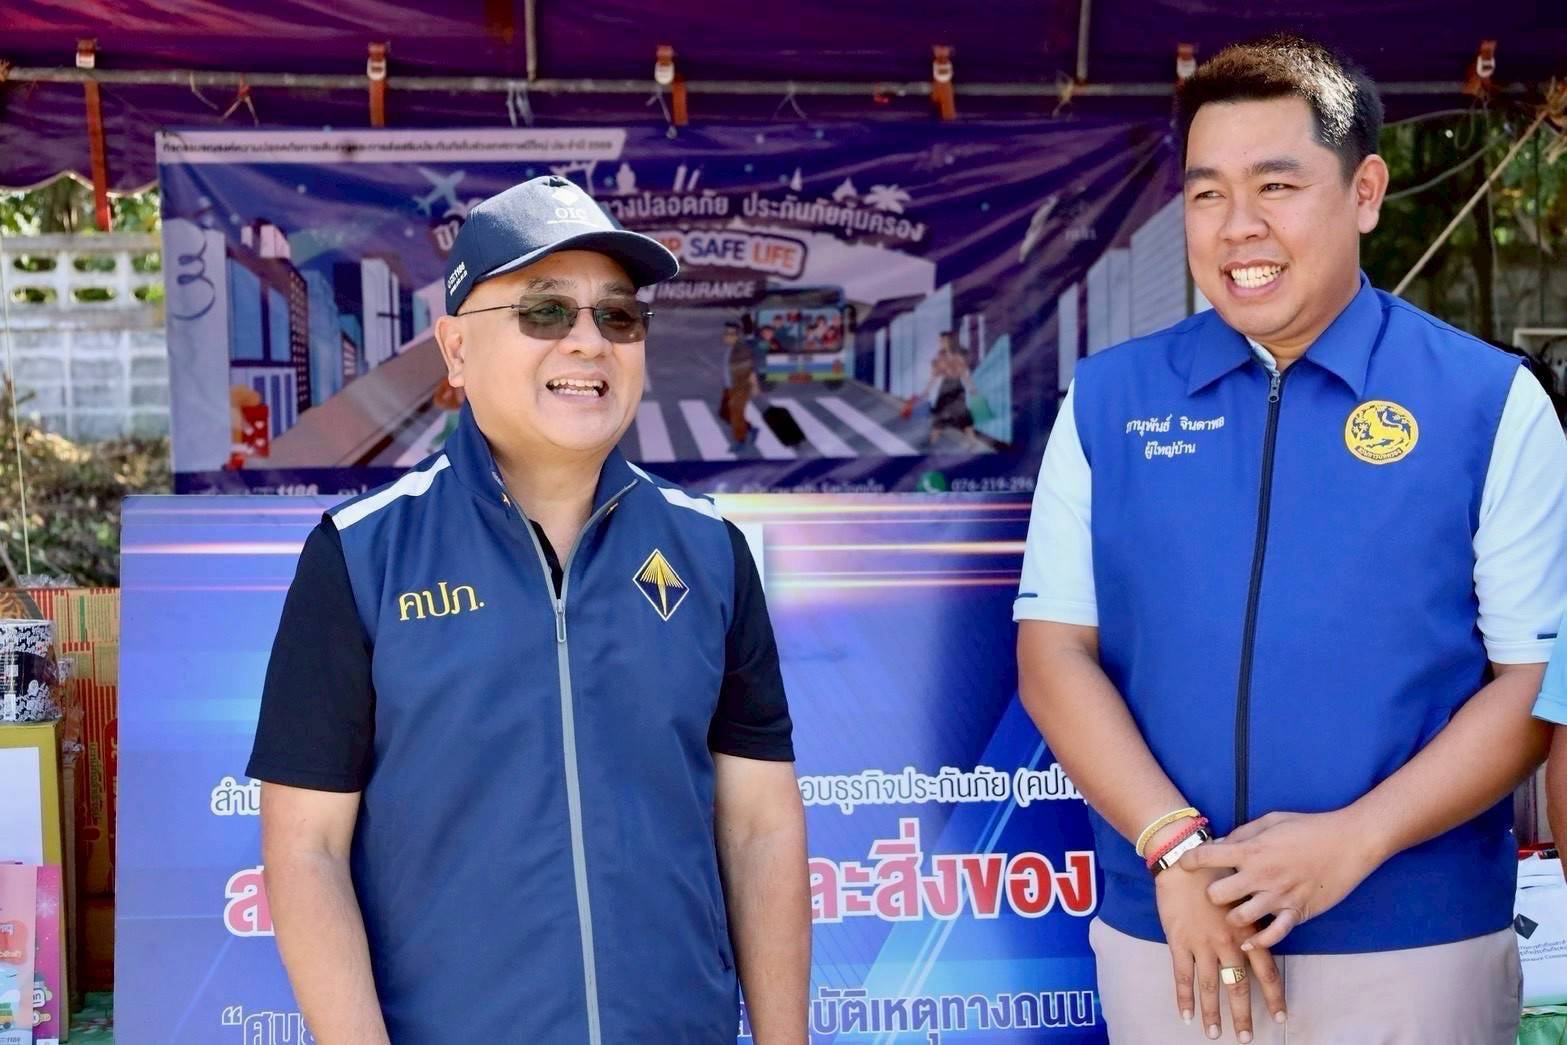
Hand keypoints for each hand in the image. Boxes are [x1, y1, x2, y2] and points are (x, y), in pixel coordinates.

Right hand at [1156, 864, 1285, 1040]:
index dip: (1274, 997)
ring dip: (1213, 1013)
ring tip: (1215, 1034)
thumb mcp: (1243, 893)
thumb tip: (1260, 936)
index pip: (1267, 972)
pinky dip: (1184, 997)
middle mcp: (1228, 943)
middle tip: (1246, 1038)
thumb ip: (1252, 918)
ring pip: (1210, 987)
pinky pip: (1182, 975)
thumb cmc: (1217, 870)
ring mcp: (1202, 944)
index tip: (1279, 1017)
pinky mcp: (1179, 941)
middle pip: (1238, 987)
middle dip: (1242, 1015)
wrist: (1185, 860)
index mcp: (1247, 932)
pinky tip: (1186, 1015)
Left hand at [1178, 810, 1385, 950]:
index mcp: (1251, 850)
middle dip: (1211, 895)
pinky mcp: (1297, 911)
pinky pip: (1272, 935)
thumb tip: (1220, 843)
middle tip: (1217, 892)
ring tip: (1235, 912)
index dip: (1188, 860)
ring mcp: (1279, 896)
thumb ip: (1243, 833)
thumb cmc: (1309, 827)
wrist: (1349, 842)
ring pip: (1239, 919)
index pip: (1207, 856)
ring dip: (1233, 917)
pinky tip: (1249, 940)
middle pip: (1217, 895)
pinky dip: (1258, 941)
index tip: (1185, 864)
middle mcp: (1261, 875)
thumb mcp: (1271, 820)